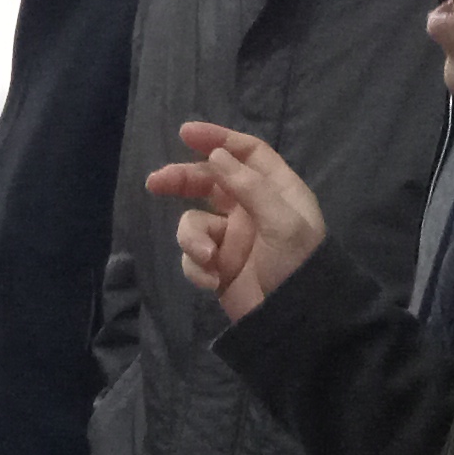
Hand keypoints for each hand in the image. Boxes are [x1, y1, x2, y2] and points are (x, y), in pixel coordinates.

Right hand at [147, 123, 328, 321]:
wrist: (296, 321)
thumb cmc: (297, 264)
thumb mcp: (282, 221)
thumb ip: (249, 186)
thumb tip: (216, 155)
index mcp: (274, 190)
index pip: (246, 153)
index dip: (218, 139)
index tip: (186, 134)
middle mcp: (250, 209)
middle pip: (209, 181)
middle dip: (182, 180)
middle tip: (156, 182)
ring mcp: (232, 238)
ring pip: (194, 223)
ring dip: (193, 238)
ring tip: (207, 257)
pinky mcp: (217, 267)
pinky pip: (193, 257)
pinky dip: (197, 267)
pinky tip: (212, 281)